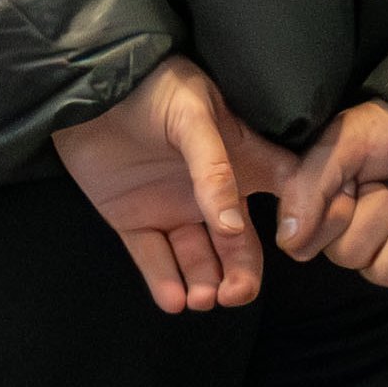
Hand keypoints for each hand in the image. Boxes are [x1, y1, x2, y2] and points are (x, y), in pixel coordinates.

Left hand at [53, 56, 283, 314]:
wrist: (89, 89)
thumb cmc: (154, 88)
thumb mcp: (193, 117)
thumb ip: (215, 170)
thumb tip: (234, 228)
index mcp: (237, 162)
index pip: (282, 195)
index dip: (298, 221)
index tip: (296, 247)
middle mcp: (210, 193)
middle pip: (238, 245)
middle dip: (241, 275)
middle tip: (233, 294)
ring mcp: (172, 208)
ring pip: (198, 260)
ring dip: (204, 284)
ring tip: (201, 298)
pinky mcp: (132, 219)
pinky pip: (153, 258)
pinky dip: (164, 283)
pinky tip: (173, 299)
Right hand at [274, 99, 387, 292]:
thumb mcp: (344, 141)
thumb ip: (308, 186)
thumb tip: (289, 240)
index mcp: (319, 211)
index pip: (304, 245)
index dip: (336, 215)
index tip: (352, 184)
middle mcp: (345, 239)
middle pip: (350, 257)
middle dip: (380, 212)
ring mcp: (384, 255)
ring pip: (386, 273)